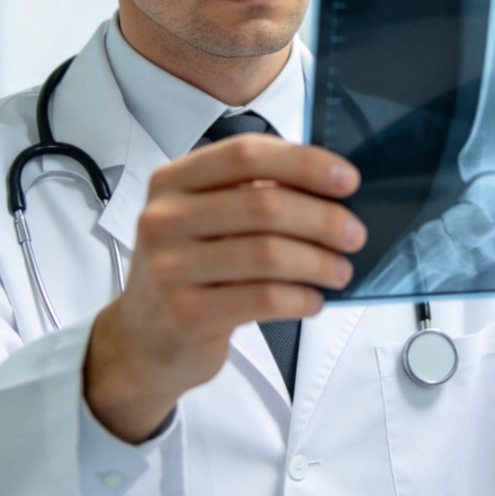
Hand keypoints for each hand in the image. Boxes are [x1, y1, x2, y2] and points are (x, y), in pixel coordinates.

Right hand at [84, 135, 363, 441]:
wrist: (141, 340)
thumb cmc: (186, 269)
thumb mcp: (202, 219)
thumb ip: (250, 195)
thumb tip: (326, 188)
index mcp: (173, 180)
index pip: (246, 154)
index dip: (303, 162)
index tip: (345, 178)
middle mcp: (165, 218)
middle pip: (265, 204)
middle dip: (323, 218)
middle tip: (353, 233)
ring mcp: (171, 267)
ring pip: (269, 253)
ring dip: (318, 261)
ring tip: (339, 270)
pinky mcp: (187, 313)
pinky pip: (263, 298)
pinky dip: (300, 297)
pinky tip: (313, 298)